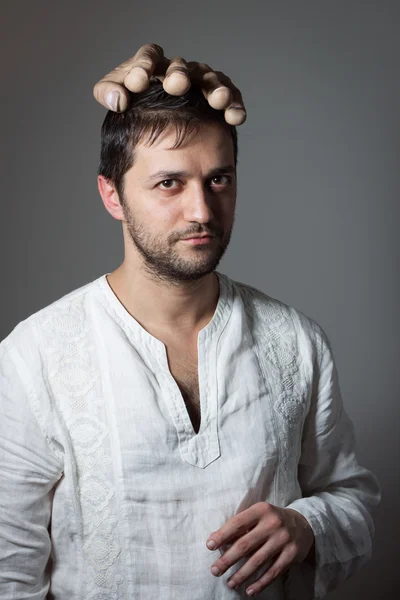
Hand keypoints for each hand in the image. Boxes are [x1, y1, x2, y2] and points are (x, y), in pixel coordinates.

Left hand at [93, 43, 245, 125]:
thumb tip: (118, 98)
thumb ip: (107, 92)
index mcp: (153, 66)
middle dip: (179, 74)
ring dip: (215, 89)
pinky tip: (235, 117)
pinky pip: (229, 97)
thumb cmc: (136, 109)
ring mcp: (200, 82)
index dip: (143, 65)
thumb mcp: (117, 97)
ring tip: (218, 102)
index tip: (138, 81)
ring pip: (210, 80)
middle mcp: (178, 70)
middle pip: (181, 66)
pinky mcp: (218, 98)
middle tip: (176, 85)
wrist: (158, 131)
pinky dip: (234, 106)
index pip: (149, 56)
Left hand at [206, 503, 314, 596]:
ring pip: (258, 561)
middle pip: (245, 544)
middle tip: (214, 570)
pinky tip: (249, 590)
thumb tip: (213, 538)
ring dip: (242, 575)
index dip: (222, 535)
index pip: (237, 523)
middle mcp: (273, 523)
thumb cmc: (271, 519)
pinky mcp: (292, 554)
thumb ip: (237, 526)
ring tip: (229, 583)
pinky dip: (260, 583)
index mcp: (261, 510)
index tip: (209, 546)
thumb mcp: (256, 516)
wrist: (303, 523)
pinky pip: (273, 572)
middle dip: (228, 559)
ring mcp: (283, 539)